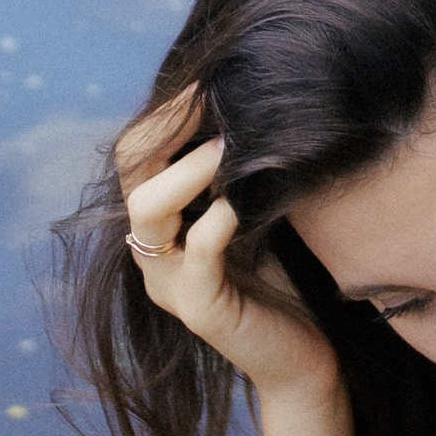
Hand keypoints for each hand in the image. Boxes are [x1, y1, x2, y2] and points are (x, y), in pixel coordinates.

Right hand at [118, 89, 337, 406]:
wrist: (304, 358)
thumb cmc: (282, 279)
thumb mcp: (253, 209)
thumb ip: (237, 170)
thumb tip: (247, 99)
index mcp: (162, 223)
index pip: (137, 153)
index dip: (164, 113)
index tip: (203, 78)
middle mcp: (154, 251)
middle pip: (130, 173)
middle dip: (166, 129)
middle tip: (209, 97)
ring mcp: (170, 283)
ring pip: (148, 212)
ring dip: (186, 170)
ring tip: (225, 144)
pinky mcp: (199, 311)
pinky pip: (196, 257)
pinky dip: (216, 221)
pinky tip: (240, 202)